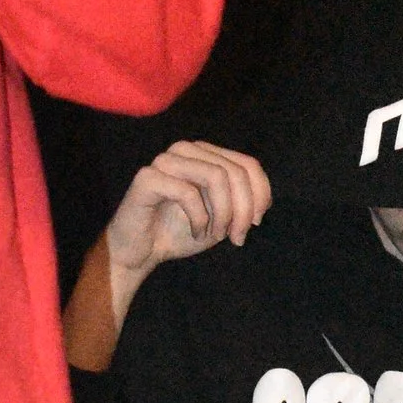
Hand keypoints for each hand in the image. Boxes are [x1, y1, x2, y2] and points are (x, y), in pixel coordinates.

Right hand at [107, 139, 270, 278]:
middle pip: (235, 171)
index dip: (260, 194)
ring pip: (216, 177)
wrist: (140, 252)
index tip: (256, 223)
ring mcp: (165, 160)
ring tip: (216, 235)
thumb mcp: (220, 216)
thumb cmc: (179, 231)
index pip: (248, 164)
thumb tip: (262, 201)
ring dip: (223, 213)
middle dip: (243, 209)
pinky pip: (188, 193)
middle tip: (237, 237)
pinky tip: (196, 232)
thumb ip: (241, 202)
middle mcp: (186, 150)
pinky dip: (199, 218)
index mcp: (205, 154)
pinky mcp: (147, 177)